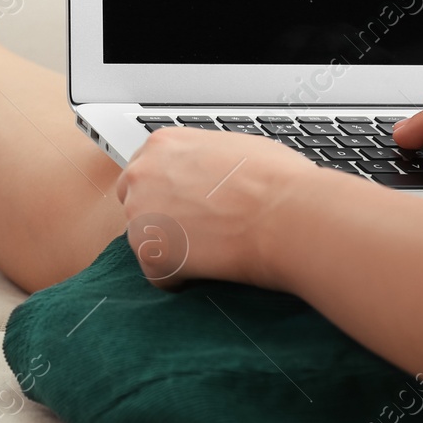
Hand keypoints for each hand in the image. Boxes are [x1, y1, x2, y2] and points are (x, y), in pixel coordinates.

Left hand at [116, 127, 316, 288]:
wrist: (287, 216)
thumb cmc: (276, 181)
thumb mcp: (234, 148)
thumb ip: (206, 159)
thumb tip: (213, 172)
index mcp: (163, 144)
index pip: (144, 169)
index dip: (166, 190)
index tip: (184, 204)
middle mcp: (142, 174)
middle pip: (134, 201)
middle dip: (159, 217)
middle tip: (195, 229)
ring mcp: (141, 215)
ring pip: (144, 239)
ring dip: (171, 247)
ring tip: (211, 250)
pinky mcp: (151, 254)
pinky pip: (158, 274)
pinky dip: (179, 278)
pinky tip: (207, 270)